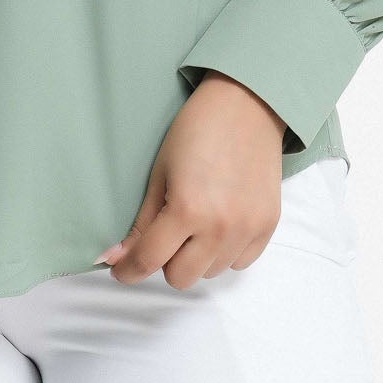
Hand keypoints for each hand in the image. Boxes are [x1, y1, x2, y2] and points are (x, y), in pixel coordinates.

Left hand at [98, 73, 286, 288]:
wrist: (247, 105)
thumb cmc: (196, 130)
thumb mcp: (159, 173)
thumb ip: (141, 222)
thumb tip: (114, 258)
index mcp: (187, 210)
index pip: (149, 260)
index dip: (128, 269)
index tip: (121, 270)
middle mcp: (220, 228)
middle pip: (180, 278)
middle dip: (165, 261)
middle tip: (166, 233)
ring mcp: (247, 229)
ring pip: (210, 273)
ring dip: (197, 257)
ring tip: (197, 221)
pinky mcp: (268, 226)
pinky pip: (239, 263)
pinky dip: (225, 252)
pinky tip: (220, 223)